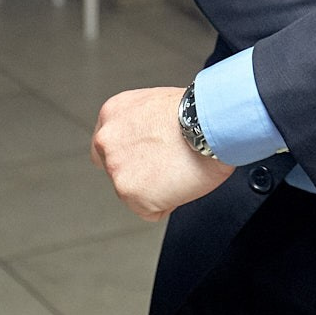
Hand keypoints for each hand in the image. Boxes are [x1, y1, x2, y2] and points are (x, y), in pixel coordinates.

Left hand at [92, 86, 231, 221]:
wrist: (211, 123)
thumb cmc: (197, 111)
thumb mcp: (155, 103)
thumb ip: (139, 124)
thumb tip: (147, 140)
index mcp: (112, 114)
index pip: (105, 147)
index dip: (130, 155)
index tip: (146, 157)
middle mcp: (107, 140)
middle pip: (118, 171)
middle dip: (141, 173)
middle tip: (168, 163)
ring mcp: (117, 169)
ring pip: (134, 193)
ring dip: (157, 188)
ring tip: (178, 168)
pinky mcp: (132, 195)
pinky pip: (151, 211)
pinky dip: (168, 203)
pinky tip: (180, 181)